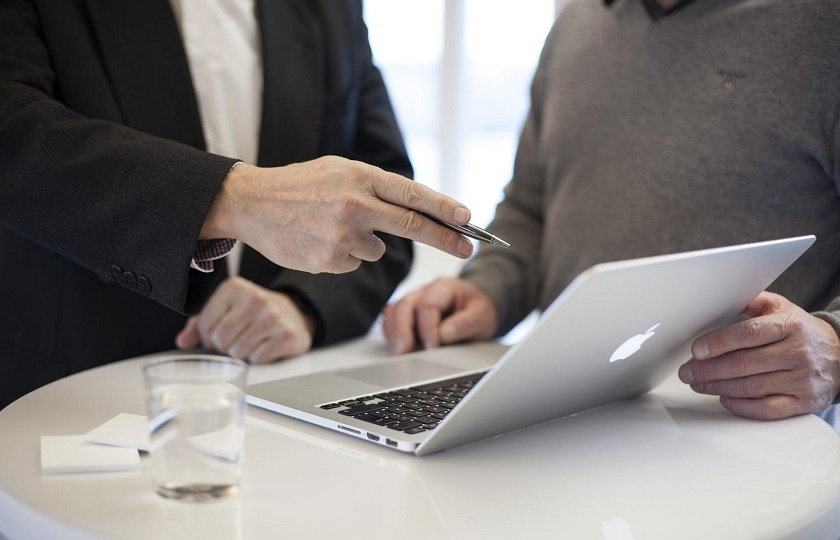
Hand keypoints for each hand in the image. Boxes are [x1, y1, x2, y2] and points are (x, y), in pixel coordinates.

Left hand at [175, 276, 314, 362]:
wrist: (293, 314)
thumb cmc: (253, 314)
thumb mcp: (225, 310)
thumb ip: (200, 324)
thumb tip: (182, 341)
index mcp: (233, 287)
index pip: (205, 325)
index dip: (208, 337)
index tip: (219, 334)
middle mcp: (254, 298)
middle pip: (221, 340)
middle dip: (224, 347)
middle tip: (235, 340)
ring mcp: (272, 316)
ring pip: (238, 352)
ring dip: (241, 354)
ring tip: (250, 342)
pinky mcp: (287, 334)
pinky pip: (258, 358)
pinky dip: (258, 358)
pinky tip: (264, 346)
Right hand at [201, 157, 474, 273]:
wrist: (251, 202)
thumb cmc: (300, 185)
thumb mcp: (339, 170)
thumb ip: (375, 187)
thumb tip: (416, 209)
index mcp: (360, 176)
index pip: (413, 194)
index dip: (445, 208)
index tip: (468, 219)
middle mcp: (355, 205)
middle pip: (413, 226)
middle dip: (446, 238)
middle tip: (469, 247)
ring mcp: (342, 235)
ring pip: (377, 249)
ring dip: (366, 242)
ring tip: (331, 226)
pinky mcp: (330, 260)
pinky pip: (354, 262)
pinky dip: (344, 255)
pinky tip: (319, 239)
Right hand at [382, 277, 498, 354]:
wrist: (477, 307)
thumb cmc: (478, 309)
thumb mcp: (482, 315)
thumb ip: (466, 323)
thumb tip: (444, 334)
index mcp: (444, 287)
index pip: (427, 304)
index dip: (427, 327)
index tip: (432, 347)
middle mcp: (424, 291)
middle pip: (404, 305)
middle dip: (401, 330)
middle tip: (402, 351)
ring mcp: (413, 302)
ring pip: (393, 312)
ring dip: (393, 333)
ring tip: (397, 352)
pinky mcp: (408, 314)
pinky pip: (391, 320)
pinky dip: (391, 334)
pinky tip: (397, 348)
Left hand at [678, 291, 839, 419]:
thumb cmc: (800, 330)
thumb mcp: (780, 308)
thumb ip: (750, 302)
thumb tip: (717, 299)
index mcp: (788, 326)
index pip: (748, 334)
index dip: (718, 343)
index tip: (696, 350)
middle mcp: (797, 353)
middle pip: (743, 364)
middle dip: (708, 369)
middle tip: (686, 372)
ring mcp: (801, 380)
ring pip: (751, 387)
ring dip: (717, 387)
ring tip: (698, 383)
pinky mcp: (804, 402)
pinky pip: (767, 409)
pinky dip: (742, 407)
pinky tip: (724, 399)